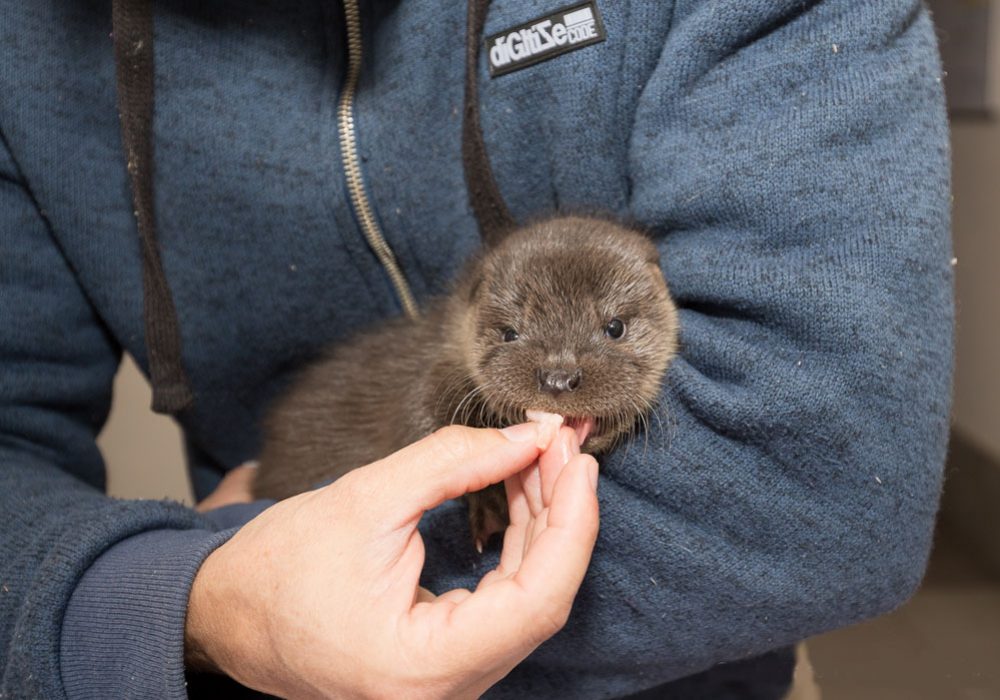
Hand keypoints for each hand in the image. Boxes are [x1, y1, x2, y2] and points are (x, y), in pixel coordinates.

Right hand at [185, 422, 599, 698]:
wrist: (229, 614)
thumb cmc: (277, 570)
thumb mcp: (366, 499)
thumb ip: (453, 463)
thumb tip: (528, 438)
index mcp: (423, 665)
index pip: (537, 598)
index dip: (570, 523)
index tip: (576, 458)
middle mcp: (447, 688)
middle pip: (541, 596)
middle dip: (559, 511)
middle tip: (563, 443)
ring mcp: (450, 679)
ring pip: (527, 597)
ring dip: (543, 522)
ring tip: (544, 456)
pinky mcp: (446, 658)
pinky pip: (504, 601)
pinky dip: (519, 543)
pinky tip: (522, 492)